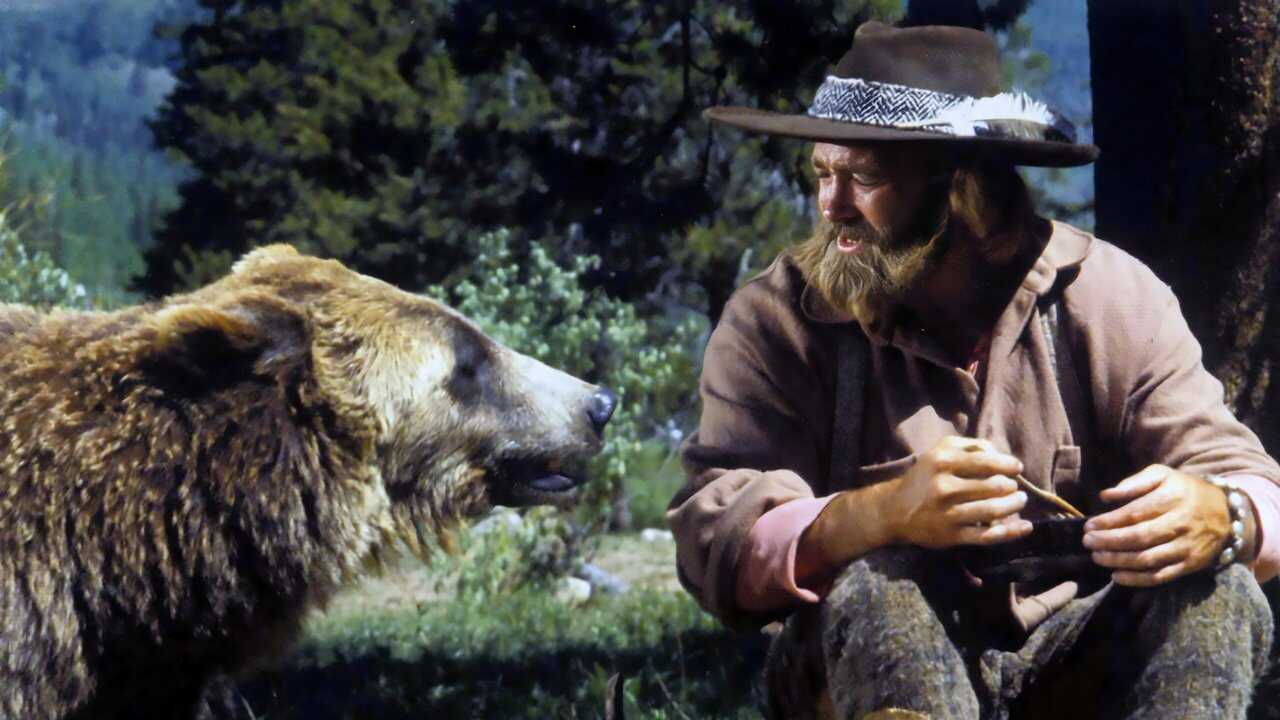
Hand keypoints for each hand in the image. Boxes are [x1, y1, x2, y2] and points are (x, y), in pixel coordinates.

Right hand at [883, 436, 1032, 548]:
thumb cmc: (924, 477)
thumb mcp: (939, 451)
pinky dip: (1010, 532)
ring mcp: (948, 513)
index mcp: (942, 462)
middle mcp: (944, 487)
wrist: (894, 510)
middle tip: (1015, 487)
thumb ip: (970, 446)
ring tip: (1019, 501)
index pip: (987, 461)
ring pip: (994, 510)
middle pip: (994, 486)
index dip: (1008, 465)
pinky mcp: (951, 536)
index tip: (1016, 468)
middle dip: (1012, 486)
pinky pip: (987, 535)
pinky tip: (1025, 526)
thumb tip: (1000, 454)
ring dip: (1014, 505)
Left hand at [1083, 465, 1230, 586]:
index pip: (1134, 513)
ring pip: (1147, 559)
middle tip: (1088, 542)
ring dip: (1118, 560)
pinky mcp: (1190, 564)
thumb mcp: (1163, 475)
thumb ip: (1134, 482)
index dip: (1108, 522)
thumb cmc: (1185, 490)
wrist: (1227, 512)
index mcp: (1172, 499)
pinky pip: (1161, 576)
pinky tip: (1116, 575)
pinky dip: (1137, 579)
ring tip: (1097, 557)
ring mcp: (1186, 546)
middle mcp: (1180, 524)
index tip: (1089, 526)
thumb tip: (1105, 495)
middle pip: (1138, 537)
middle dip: (1108, 542)